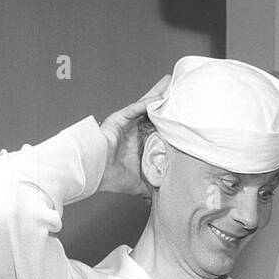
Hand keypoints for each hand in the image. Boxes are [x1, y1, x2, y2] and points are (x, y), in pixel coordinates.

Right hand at [98, 75, 170, 196]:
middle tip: (179, 89)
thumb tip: (162, 196)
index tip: (183, 113)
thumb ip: (151, 186)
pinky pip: (134, 108)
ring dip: (157, 94)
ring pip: (145, 105)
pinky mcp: (118, 119)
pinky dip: (146, 103)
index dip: (169, 120)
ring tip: (170, 82)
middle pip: (153, 111)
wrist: (94, 173)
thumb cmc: (111, 176)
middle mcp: (134, 130)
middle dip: (165, 100)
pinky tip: (158, 97)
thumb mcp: (139, 183)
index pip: (158, 127)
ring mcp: (126, 123)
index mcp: (140, 142)